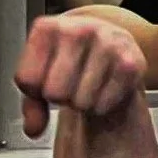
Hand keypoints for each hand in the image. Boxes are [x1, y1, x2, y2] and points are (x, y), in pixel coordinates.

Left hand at [15, 12, 146, 138]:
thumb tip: (33, 129)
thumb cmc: (68, 60)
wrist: (109, 44)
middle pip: (54, 92)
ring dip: (81, 102)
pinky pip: (102, 105)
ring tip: (87, 82)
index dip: (34, 90)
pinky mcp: (130, 63)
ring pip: (80, 102)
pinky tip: (104, 87)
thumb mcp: (40, 75)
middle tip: (69, 83)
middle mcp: (79, 29)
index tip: (45, 77)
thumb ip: (30, 104)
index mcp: (48, 28)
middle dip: (59, 97)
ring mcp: (108, 43)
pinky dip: (101, 106)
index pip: (27, 80)